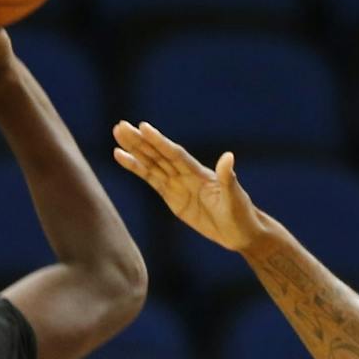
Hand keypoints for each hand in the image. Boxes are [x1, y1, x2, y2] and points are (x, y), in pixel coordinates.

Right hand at [112, 122, 274, 252]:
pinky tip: (122, 157)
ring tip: (117, 135)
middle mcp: (186, 174)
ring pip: (151, 164)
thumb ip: (228, 178)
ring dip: (134, 150)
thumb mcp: (235, 197)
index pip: (175, 155)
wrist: (240, 232)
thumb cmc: (241, 214)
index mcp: (199, 173)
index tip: (143, 127)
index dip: (159, 142)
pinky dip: (136, 168)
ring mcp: (177, 184)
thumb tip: (229, 156)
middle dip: (140, 142)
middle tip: (120, 126)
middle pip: (158, 155)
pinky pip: (151, 180)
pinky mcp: (171, 196)